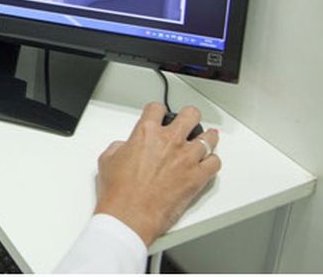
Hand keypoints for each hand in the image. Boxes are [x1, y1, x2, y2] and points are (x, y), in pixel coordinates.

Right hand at [94, 102, 220, 246]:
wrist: (129, 214)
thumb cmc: (119, 191)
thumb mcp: (107, 160)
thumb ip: (120, 147)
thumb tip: (126, 148)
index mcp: (146, 133)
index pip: (157, 108)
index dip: (157, 110)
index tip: (159, 114)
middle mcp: (169, 141)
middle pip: (190, 115)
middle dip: (190, 116)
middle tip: (188, 120)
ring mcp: (186, 158)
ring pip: (209, 138)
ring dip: (206, 138)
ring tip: (205, 138)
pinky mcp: (197, 177)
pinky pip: (215, 163)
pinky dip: (212, 162)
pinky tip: (207, 163)